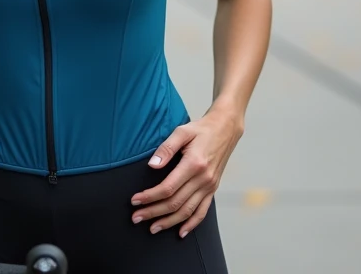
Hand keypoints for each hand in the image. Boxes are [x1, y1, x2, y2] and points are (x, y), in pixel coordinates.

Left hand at [129, 109, 242, 237]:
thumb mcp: (182, 132)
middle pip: (175, 203)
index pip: (168, 188)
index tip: (135, 200)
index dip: (150, 196)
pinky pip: (202, 211)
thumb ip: (166, 148)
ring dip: (169, 222)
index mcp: (194, 164)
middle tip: (136, 218)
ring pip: (187, 211)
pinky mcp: (213, 189)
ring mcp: (210, 186)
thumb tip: (152, 165)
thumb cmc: (200, 129)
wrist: (225, 129)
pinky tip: (180, 232)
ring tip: (152, 228)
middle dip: (153, 212)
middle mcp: (203, 179)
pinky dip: (191, 224)